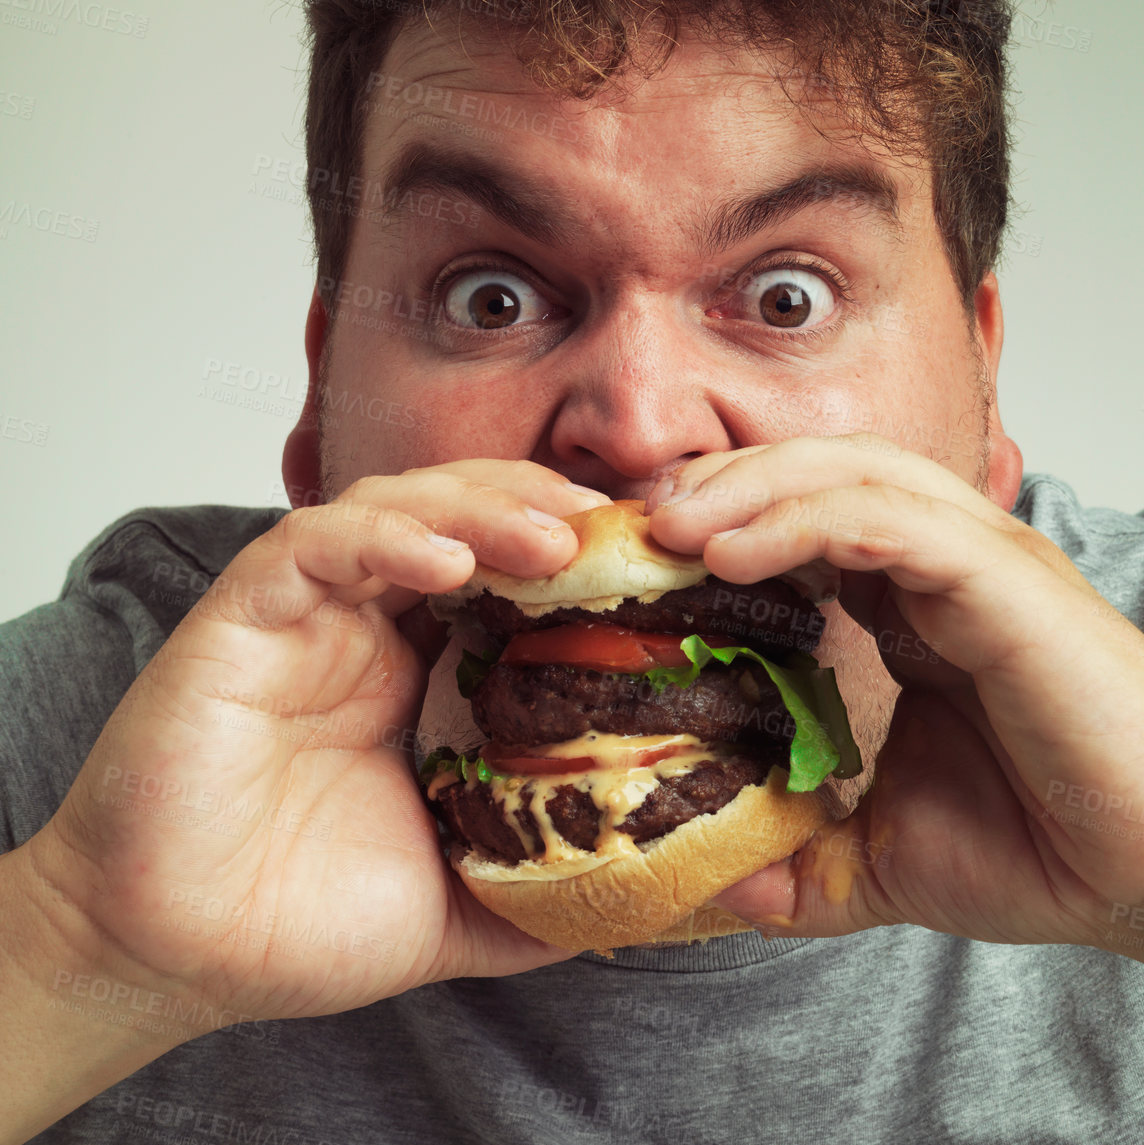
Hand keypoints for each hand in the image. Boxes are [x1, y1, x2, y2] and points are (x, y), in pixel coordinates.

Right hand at [27, 462, 611, 1037]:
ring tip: (552, 535)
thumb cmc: (297, 920)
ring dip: (478, 506)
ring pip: (395, 508)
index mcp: (418, 669)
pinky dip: (378, 538)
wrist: (173, 958)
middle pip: (461, 514)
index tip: (649, 561)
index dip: (575, 551)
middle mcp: (366, 624)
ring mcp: (305, 614)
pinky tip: (443, 558)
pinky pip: (310, 548)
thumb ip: (541, 883)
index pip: (505, 569)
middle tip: (611, 528)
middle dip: (539, 506)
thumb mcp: (459, 901)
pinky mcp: (239, 619)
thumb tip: (644, 893)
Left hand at [645, 436, 1143, 953]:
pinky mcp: (1005, 581)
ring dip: (748, 488)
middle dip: (718, 485)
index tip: (636, 562)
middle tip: (632, 525)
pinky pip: (890, 522)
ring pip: (848, 474)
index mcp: (914, 601)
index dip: (717, 524)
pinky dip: (805, 522)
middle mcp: (944, 560)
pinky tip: (735, 552)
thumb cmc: (1050, 844)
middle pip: (815, 472)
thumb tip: (718, 887)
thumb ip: (805, 859)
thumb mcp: (887, 855)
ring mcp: (979, 560)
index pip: (802, 519)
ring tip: (667, 527)